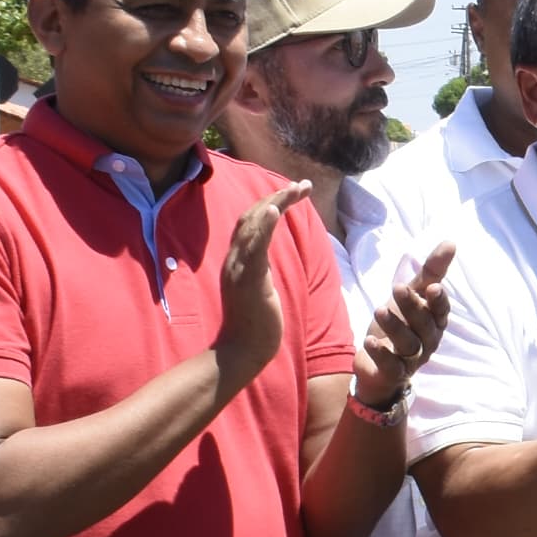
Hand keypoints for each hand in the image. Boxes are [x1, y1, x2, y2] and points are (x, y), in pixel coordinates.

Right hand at [213, 192, 290, 387]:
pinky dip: (264, 226)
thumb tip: (265, 259)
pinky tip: (275, 209)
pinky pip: (255, 248)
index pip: (250, 223)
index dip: (269, 204)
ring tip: (297, 189)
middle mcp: (234, 260)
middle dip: (278, 197)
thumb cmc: (254, 324)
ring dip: (276, 203)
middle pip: (251, 216)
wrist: (242, 351)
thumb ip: (258, 270)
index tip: (293, 192)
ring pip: (253, 225)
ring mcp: (238, 269)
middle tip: (303, 185)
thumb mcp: (258, 289)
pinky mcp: (248, 281)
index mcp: (237, 261)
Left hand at [355, 243, 457, 408]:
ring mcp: (411, 359)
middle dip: (413, 307)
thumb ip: (430, 272)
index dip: (438, 301)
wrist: (378, 364)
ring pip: (408, 344)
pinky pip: (391, 366)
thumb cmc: (401, 324)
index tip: (432, 287)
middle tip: (398, 287)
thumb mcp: (412, 296)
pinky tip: (370, 341)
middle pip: (424, 325)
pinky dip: (382, 355)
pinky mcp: (394, 373)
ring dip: (395, 327)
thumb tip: (451, 242)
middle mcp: (427, 341)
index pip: (441, 311)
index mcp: (434, 322)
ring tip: (379, 309)